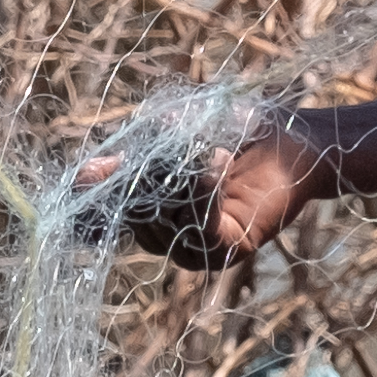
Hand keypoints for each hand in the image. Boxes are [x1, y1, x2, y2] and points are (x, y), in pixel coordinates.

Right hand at [80, 126, 320, 270]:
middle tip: (167, 150)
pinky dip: (203, 196)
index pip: (104, 214)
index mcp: (147, 203)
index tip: (83, 177)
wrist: (294, 135)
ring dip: (180, 185)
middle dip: (142, 182)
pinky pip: (199, 231)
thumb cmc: (235, 126)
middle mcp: (167, 230)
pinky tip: (215, 166)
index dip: (91, 199)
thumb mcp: (174, 131)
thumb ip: (133, 154)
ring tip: (207, 151)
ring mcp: (194, 245)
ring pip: (162, 227)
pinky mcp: (227, 249)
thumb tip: (88, 174)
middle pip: (130, 219)